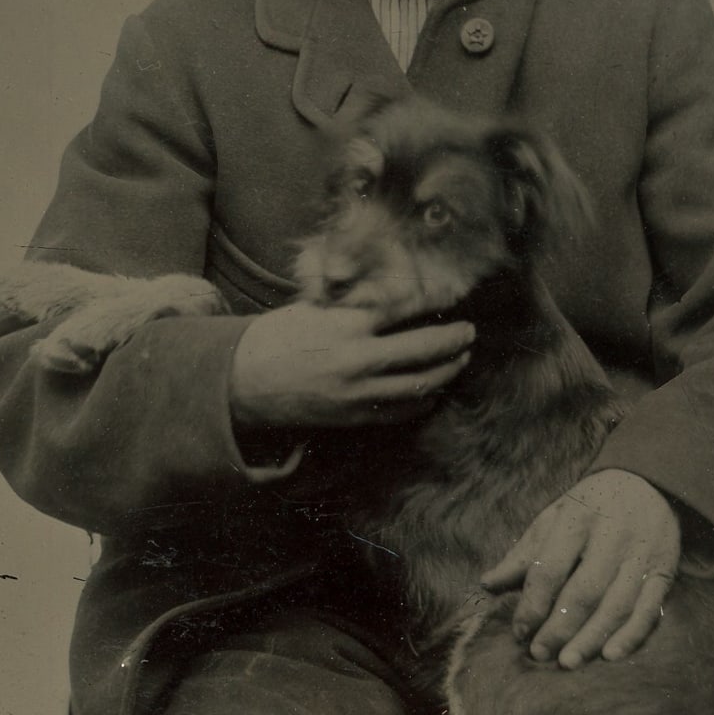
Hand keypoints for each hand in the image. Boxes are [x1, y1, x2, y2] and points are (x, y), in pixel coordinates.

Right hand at [229, 302, 473, 429]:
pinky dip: (424, 399)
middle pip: (422, 350)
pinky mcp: (354, 417)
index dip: (434, 302)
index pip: (402, 308)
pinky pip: (401, 411)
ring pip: (419, 385)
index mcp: (344, 324)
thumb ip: (354, 306)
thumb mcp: (313, 309)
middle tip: (470, 333)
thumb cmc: (276, 339)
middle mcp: (355, 359)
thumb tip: (397, 296)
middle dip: (454, 342)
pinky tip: (435, 388)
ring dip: (447, 372)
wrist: (243, 384)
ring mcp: (357, 393)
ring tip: (461, 359)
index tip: (454, 297)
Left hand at [481, 470, 680, 668]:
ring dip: (592, 637)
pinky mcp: (665, 570)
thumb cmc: (591, 506)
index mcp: (579, 517)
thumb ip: (525, 553)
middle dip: (560, 627)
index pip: (551, 568)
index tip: (519, 632)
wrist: (648, 483)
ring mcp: (642, 554)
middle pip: (585, 590)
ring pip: (617, 604)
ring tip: (568, 661)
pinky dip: (631, 635)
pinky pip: (649, 609)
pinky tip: (610, 655)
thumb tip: (488, 584)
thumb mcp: (555, 516)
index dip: (533, 604)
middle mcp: (613, 534)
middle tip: (540, 654)